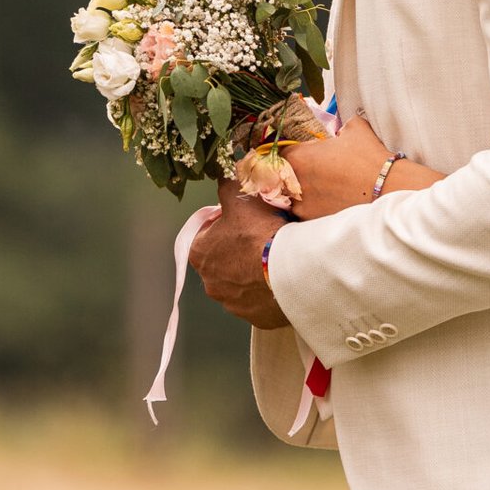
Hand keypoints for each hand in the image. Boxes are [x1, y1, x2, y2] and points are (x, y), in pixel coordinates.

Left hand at [192, 181, 292, 327]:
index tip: (244, 218)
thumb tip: (224, 171)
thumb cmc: (259, 232)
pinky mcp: (255, 318)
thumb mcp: (241, 198)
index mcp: (199, 254)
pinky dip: (268, 291)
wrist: (290, 270)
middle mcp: (209, 283)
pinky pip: (260, 301)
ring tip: (276, 258)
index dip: (225, 222)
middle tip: (264, 236)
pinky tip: (283, 278)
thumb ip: (227, 183)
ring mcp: (232, 304)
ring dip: (253, 272)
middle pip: (223, 260)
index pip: (206, 233)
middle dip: (239, 249)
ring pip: (241, 283)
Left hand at [286, 116, 389, 218]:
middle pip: (284, 176)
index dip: (296, 152)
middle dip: (296, 172)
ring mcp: (301, 204)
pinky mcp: (312, 219)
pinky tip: (330, 201)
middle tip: (317, 171)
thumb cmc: (368, 156)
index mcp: (298, 156)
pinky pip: (305, 211)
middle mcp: (294, 181)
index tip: (308, 153)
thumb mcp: (355, 128)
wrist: (386, 188)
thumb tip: (341, 130)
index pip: (281, 152)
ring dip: (304, 191)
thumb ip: (340, 126)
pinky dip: (314, 207)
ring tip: (326, 188)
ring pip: (293, 195)